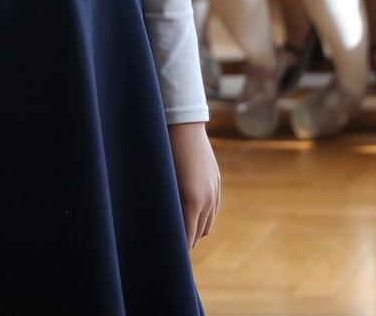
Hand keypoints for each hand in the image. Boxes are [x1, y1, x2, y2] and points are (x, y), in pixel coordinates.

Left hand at [170, 122, 219, 246]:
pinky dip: (203, 216)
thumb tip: (159, 225)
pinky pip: (212, 209)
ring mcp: (214, 190)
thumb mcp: (161, 183)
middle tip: (168, 242)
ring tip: (178, 230)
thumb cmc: (162, 153)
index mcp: (190, 202)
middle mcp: (206, 199)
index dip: (176, 247)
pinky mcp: (216, 182)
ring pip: (207, 224)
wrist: (182, 125)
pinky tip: (189, 214)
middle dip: (184, 240)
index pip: (187, 239)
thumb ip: (164, 206)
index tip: (164, 250)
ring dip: (195, 230)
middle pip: (198, 235)